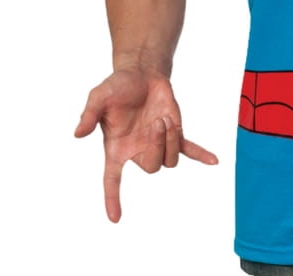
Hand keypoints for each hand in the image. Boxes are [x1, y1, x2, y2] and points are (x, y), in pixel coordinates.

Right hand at [74, 69, 217, 221]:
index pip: (112, 179)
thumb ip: (88, 115)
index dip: (113, 198)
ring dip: (170, 140)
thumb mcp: (98, 97)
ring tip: (164, 118)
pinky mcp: (174, 131)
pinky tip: (214, 160)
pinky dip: (202, 155)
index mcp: (117, 148)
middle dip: (156, 146)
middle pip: (151, 167)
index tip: (115, 217)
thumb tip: (78, 134)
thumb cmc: (117, 87)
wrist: (141, 74)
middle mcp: (137, 150)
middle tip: (156, 121)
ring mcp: (158, 142)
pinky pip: (189, 149)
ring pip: (170, 160)